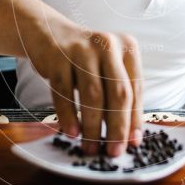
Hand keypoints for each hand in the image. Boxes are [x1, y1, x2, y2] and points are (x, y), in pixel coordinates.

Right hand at [26, 23, 142, 156]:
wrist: (48, 32)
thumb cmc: (85, 59)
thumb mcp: (108, 69)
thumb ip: (122, 97)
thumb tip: (132, 137)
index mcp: (127, 47)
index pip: (136, 89)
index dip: (134, 119)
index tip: (132, 144)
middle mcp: (108, 45)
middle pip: (118, 93)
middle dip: (117, 127)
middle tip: (113, 152)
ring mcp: (82, 49)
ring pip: (93, 95)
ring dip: (92, 127)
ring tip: (90, 147)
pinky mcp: (57, 56)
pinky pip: (64, 91)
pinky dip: (69, 115)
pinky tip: (71, 132)